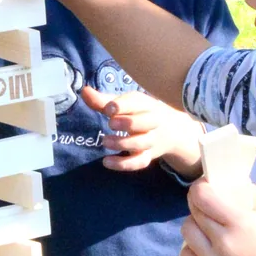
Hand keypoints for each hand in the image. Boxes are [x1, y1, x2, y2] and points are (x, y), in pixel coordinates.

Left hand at [81, 84, 204, 174]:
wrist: (171, 131)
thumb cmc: (140, 113)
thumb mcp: (125, 104)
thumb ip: (103, 100)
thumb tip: (84, 91)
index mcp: (146, 104)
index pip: (137, 103)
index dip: (122, 106)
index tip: (108, 109)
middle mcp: (151, 122)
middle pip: (144, 122)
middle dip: (127, 123)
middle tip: (110, 124)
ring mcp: (150, 141)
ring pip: (141, 143)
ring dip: (122, 143)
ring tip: (105, 141)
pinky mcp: (147, 156)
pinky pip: (139, 163)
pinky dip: (123, 164)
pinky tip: (106, 161)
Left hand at [179, 174, 255, 255]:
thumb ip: (247, 191)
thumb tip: (224, 181)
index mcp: (239, 223)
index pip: (202, 197)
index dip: (200, 188)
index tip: (205, 187)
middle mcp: (222, 244)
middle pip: (193, 213)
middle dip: (199, 205)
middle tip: (210, 207)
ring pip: (186, 232)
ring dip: (195, 226)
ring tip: (209, 229)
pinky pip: (186, 255)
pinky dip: (194, 248)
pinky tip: (208, 248)